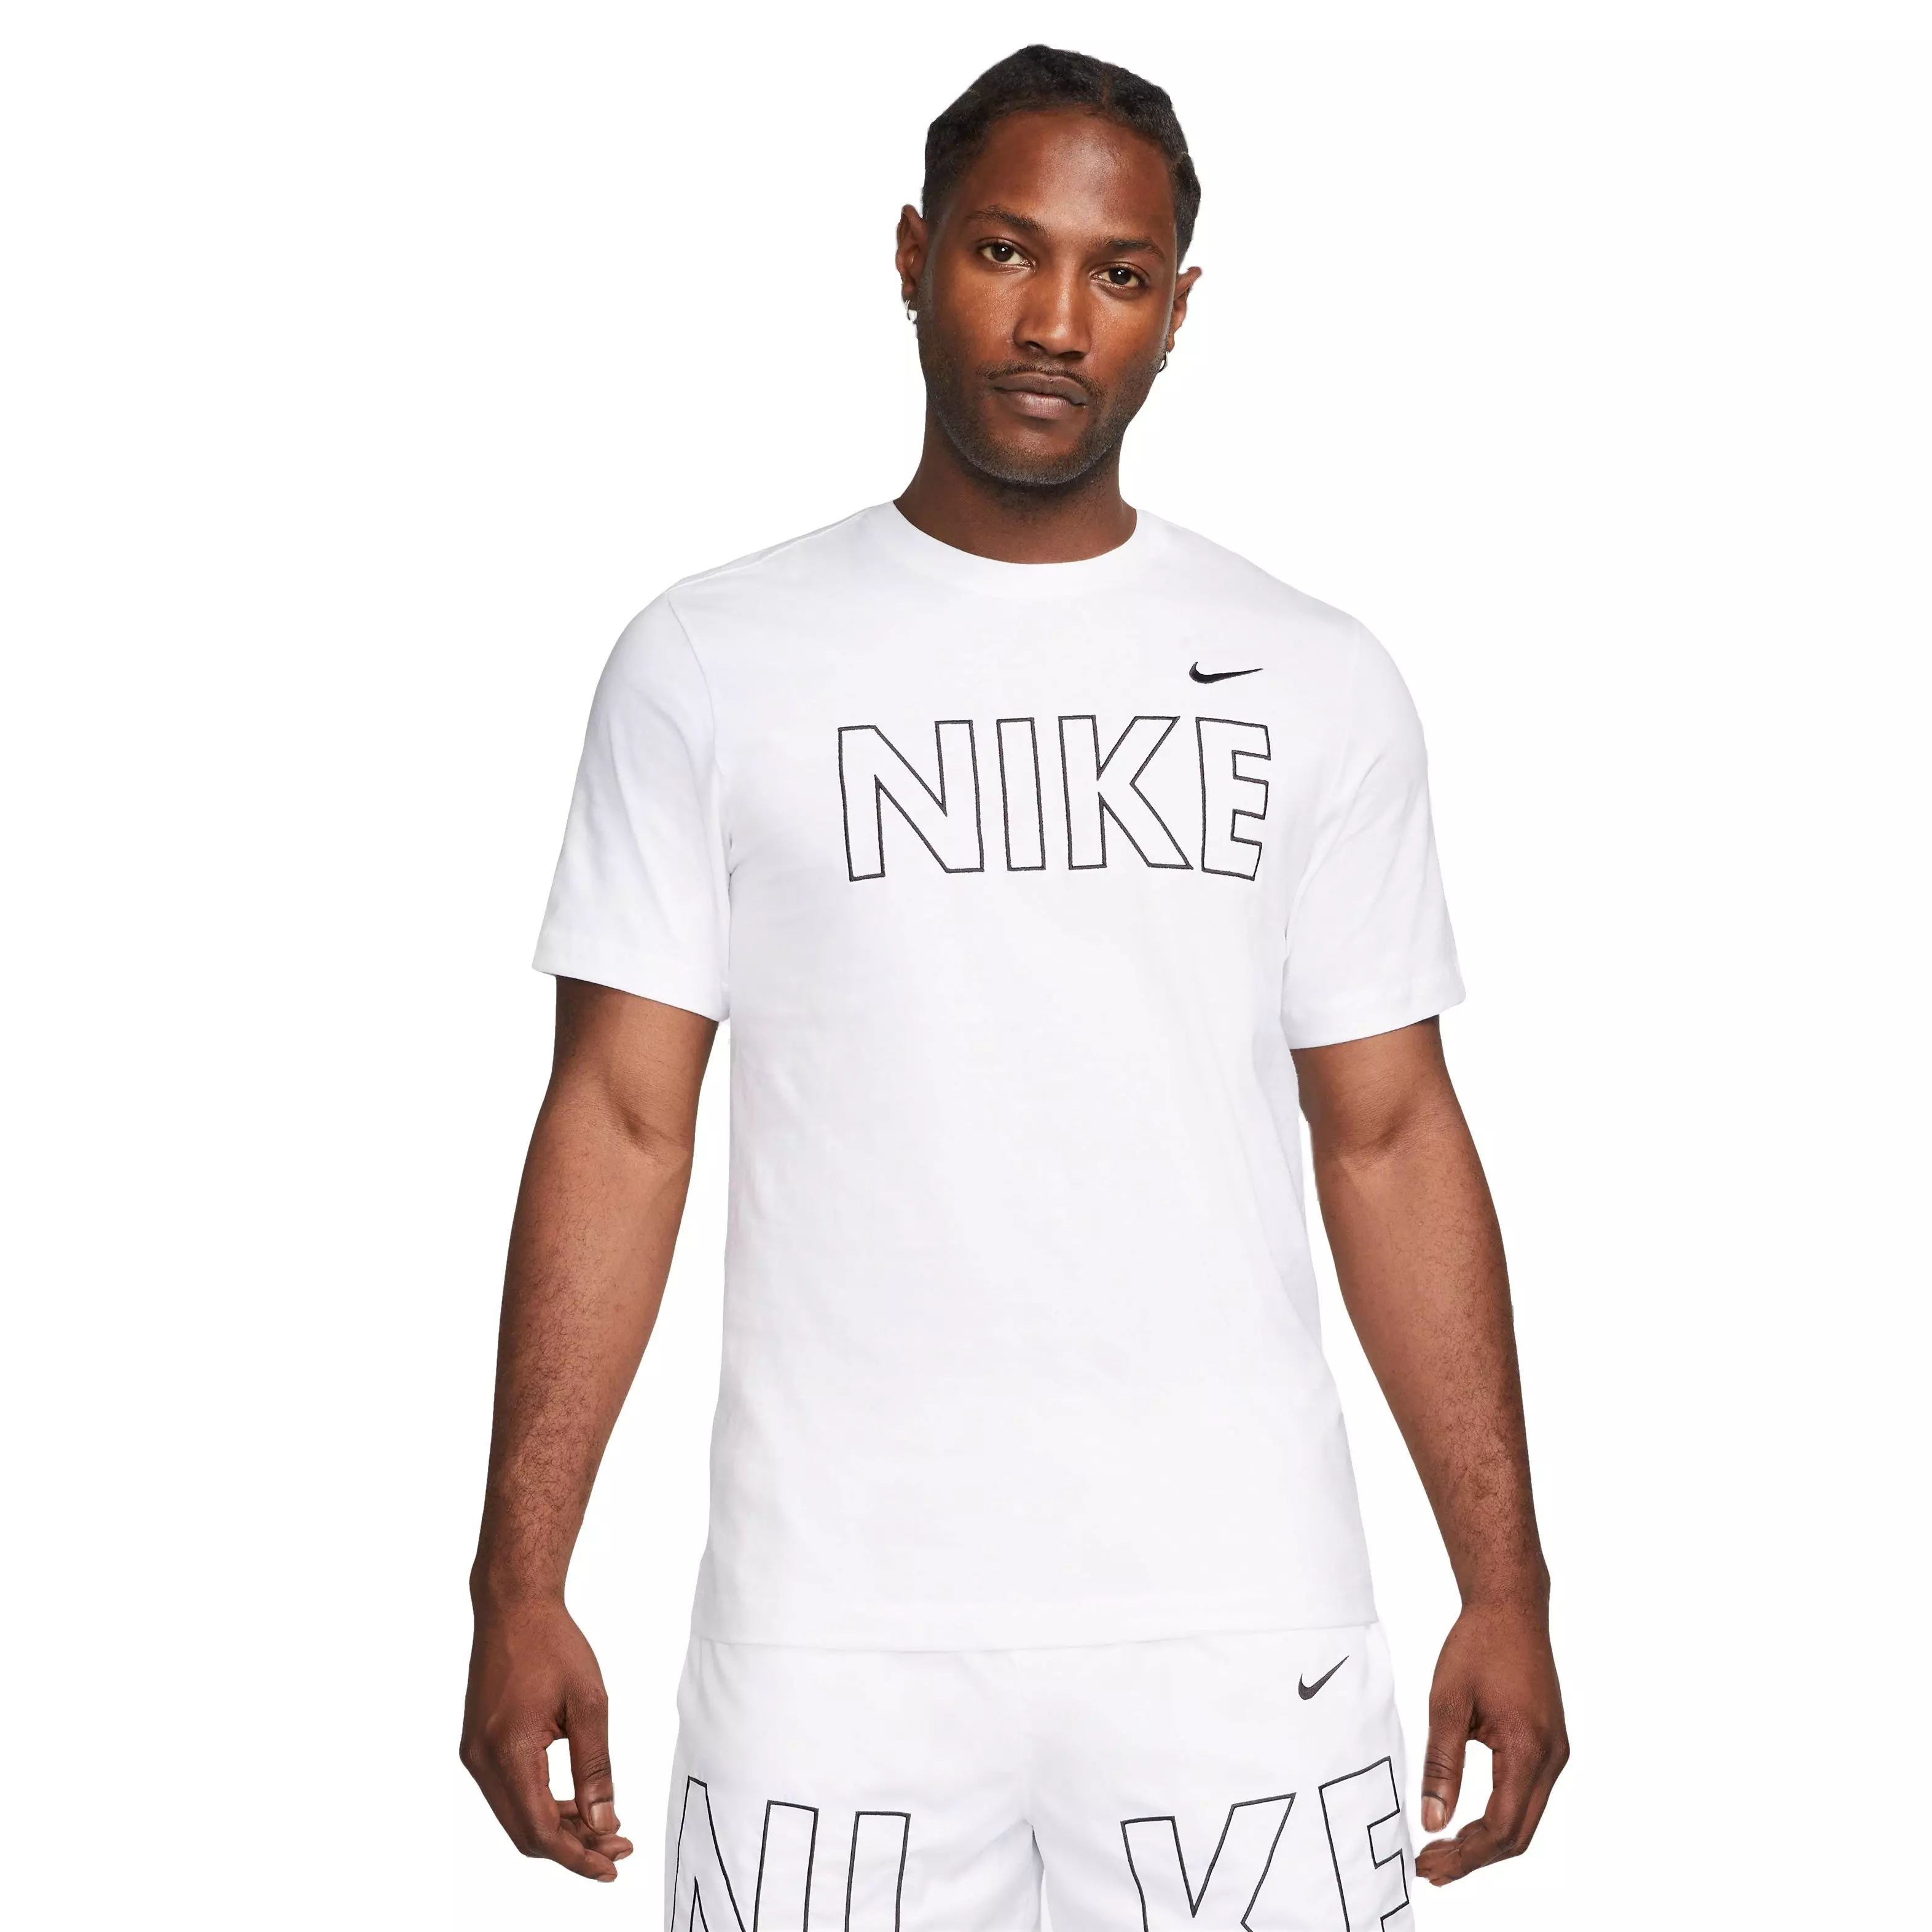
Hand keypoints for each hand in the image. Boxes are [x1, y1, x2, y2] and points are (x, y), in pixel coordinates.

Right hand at [460, 1594, 633, 1880]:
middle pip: (525, 1832)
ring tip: (602, 1827)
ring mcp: (475, 1755)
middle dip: (573, 1847)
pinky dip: (540, 1806)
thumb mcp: (588, 1702)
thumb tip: (604, 1822)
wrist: (513, 1607)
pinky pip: (508, 1794)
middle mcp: (482, 1761)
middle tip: (618, 1846)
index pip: (541, 1830)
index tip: (612, 1865)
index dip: (577, 1856)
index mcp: (509, 1751)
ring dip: (557, 1829)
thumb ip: (595, 1767)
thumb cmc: (554, 1645)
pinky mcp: (477, 1746)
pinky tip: (573, 1804)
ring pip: (515, 1816)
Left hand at [1414, 1600, 1567, 1885]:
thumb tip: (1432, 1822)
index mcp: (1528, 1750)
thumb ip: (1441, 1765)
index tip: (1428, 1865)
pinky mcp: (1549, 1744)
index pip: (1501, 1828)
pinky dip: (1498, 1817)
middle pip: (1517, 1835)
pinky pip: (1527, 1796)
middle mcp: (1552, 1758)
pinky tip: (1466, 1821)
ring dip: (1486, 1841)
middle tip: (1430, 1869)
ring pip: (1524, 1819)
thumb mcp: (1447, 1702)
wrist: (1511, 1607)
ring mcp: (1555, 1753)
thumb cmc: (1477, 1646)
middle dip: (1473, 1858)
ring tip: (1441, 1852)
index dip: (1465, 1855)